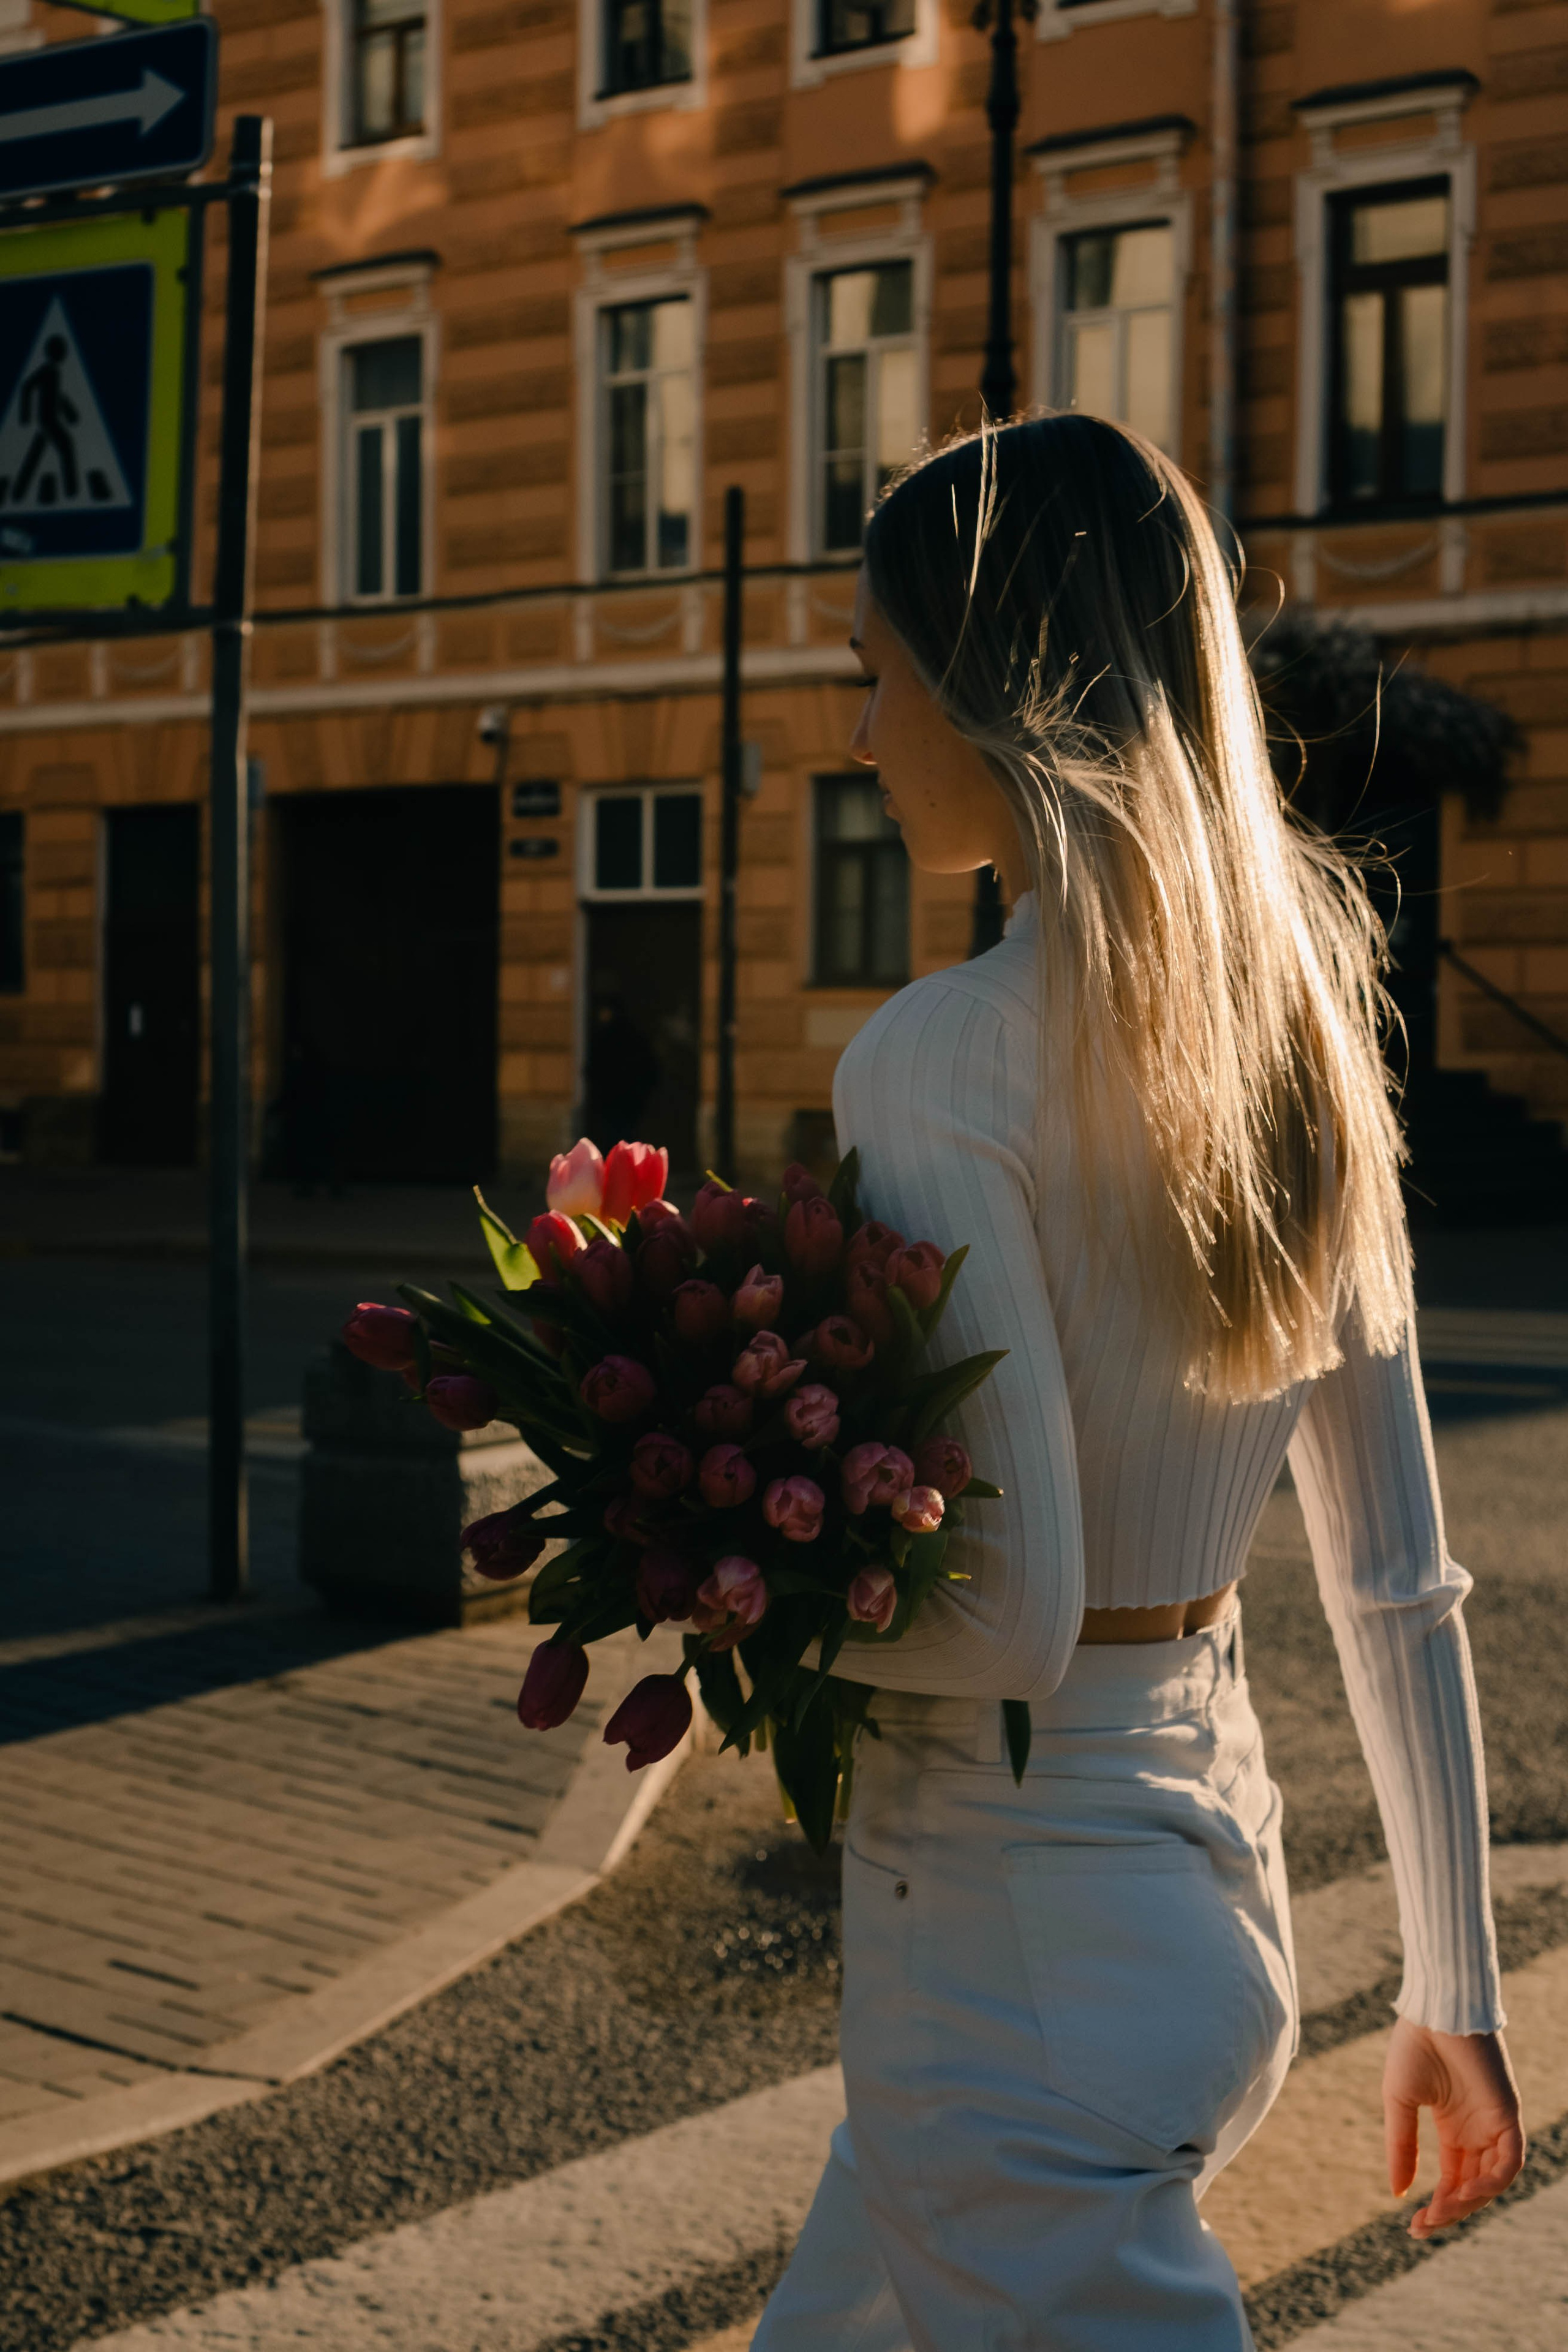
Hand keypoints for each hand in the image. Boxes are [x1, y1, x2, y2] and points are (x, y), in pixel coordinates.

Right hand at [1383, 2018, 1524, 2236]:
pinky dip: (1492, 2181)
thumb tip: (1397, 2192)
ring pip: (1494, 2181)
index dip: (1437, 2206)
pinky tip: (1465, 2190)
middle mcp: (1478, 2132)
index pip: (1452, 2181)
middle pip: (1473, 2188)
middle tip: (1424, 2226)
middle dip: (1451, 2212)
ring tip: (1442, 2209)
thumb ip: (1401, 2146)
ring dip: (1471, 2202)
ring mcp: (1495, 2125)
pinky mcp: (1508, 2115)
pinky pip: (1510, 2161)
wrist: (1434, 2010)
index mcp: (1453, 2129)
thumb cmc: (1414, 2048)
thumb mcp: (1399, 2102)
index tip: (1414, 2225)